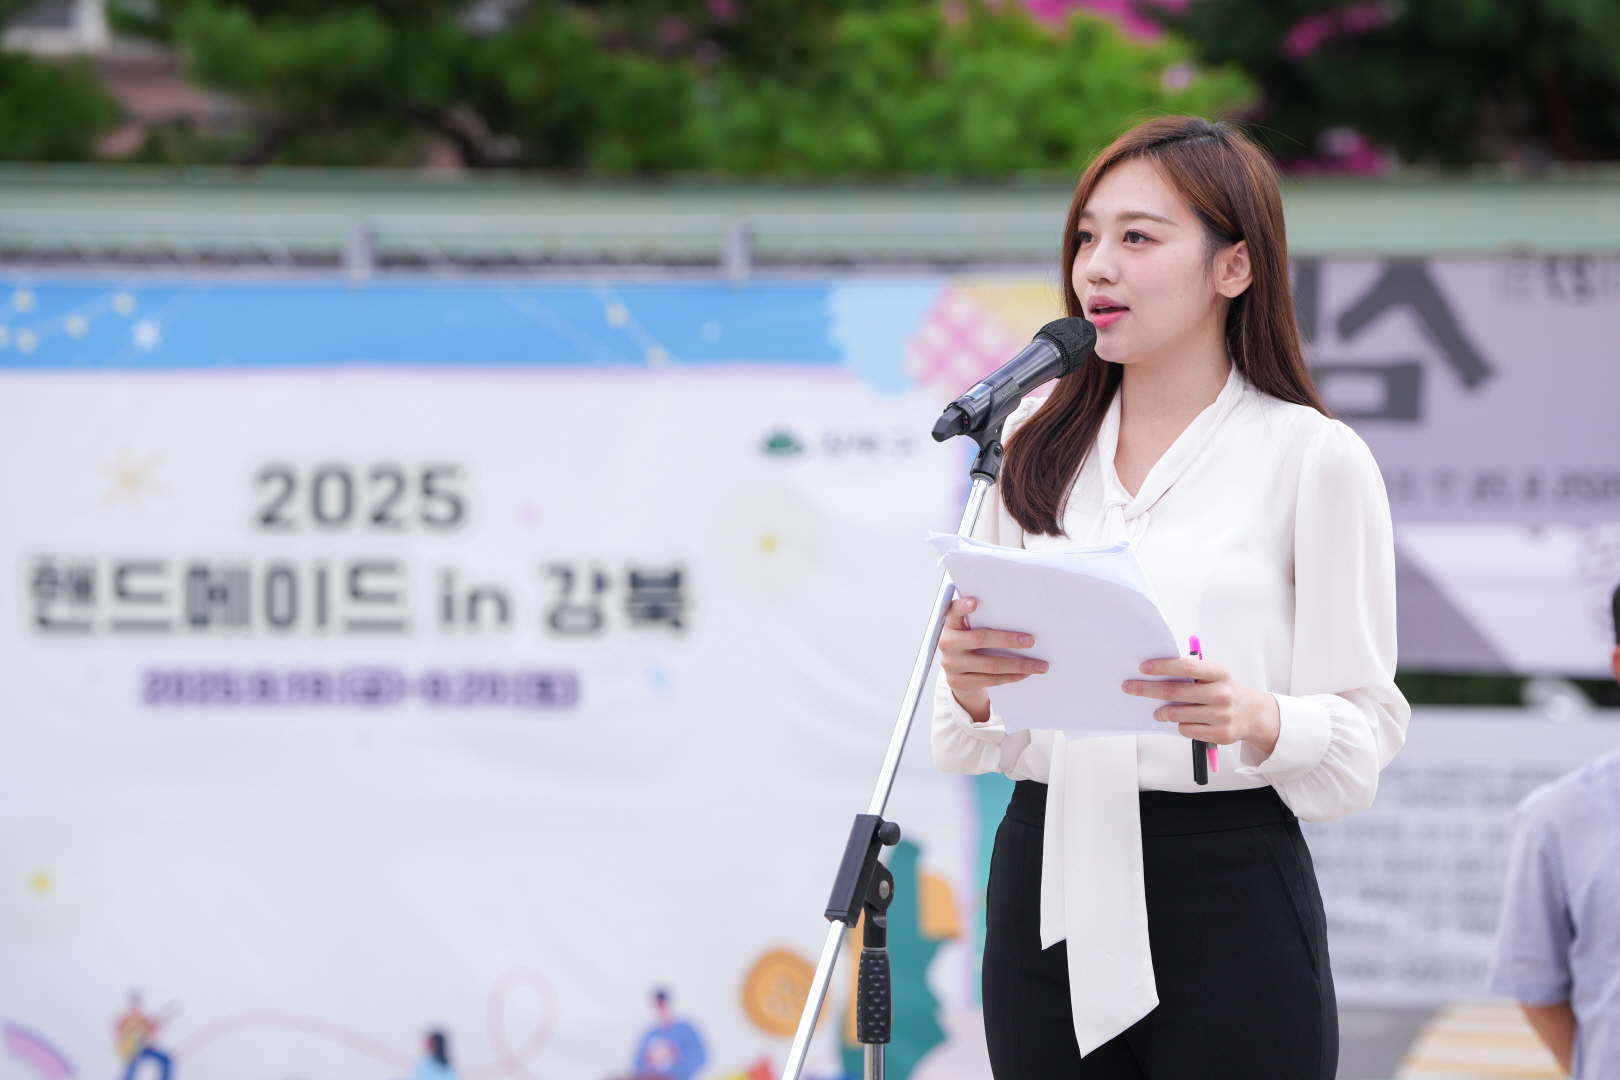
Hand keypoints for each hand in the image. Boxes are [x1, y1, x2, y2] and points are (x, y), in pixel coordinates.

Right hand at [940, 597, 1046, 723]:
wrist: (958, 674)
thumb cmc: (971, 645)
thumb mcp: (971, 630)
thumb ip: (984, 622)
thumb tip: (1019, 619)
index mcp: (951, 625)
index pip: (953, 612)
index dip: (962, 607)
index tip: (975, 602)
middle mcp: (948, 643)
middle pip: (980, 639)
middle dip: (1008, 640)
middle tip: (1031, 641)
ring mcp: (952, 664)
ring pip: (990, 664)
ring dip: (1019, 664)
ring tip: (1039, 665)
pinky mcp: (959, 682)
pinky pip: (990, 680)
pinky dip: (1011, 676)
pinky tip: (1025, 673)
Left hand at [1122, 657, 1279, 754]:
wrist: (1250, 714)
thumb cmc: (1223, 690)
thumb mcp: (1213, 675)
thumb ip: (1190, 672)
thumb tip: (1154, 671)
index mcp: (1219, 673)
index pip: (1186, 667)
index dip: (1162, 666)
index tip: (1143, 668)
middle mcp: (1221, 693)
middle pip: (1174, 692)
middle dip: (1147, 689)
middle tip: (1129, 687)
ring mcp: (1221, 715)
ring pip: (1176, 714)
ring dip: (1161, 712)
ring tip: (1158, 712)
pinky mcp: (1219, 734)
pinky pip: (1185, 729)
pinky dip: (1178, 724)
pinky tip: (1182, 720)